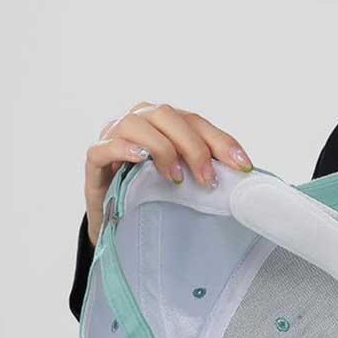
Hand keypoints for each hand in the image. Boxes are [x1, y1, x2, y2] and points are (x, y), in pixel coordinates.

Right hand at [83, 102, 253, 246]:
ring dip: (162, 148)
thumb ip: (206, 169)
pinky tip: (140, 160)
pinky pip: (103, 146)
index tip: (243, 166)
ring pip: (137, 124)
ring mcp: (113, 136)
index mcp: (166, 123)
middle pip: (168, 115)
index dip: (221, 141)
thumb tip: (243, 175)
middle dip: (194, 147)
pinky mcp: (94, 160)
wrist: (119, 222)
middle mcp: (140, 121)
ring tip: (176, 178)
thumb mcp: (186, 181)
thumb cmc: (156, 195)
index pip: (196, 121)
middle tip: (208, 180)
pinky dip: (123, 149)